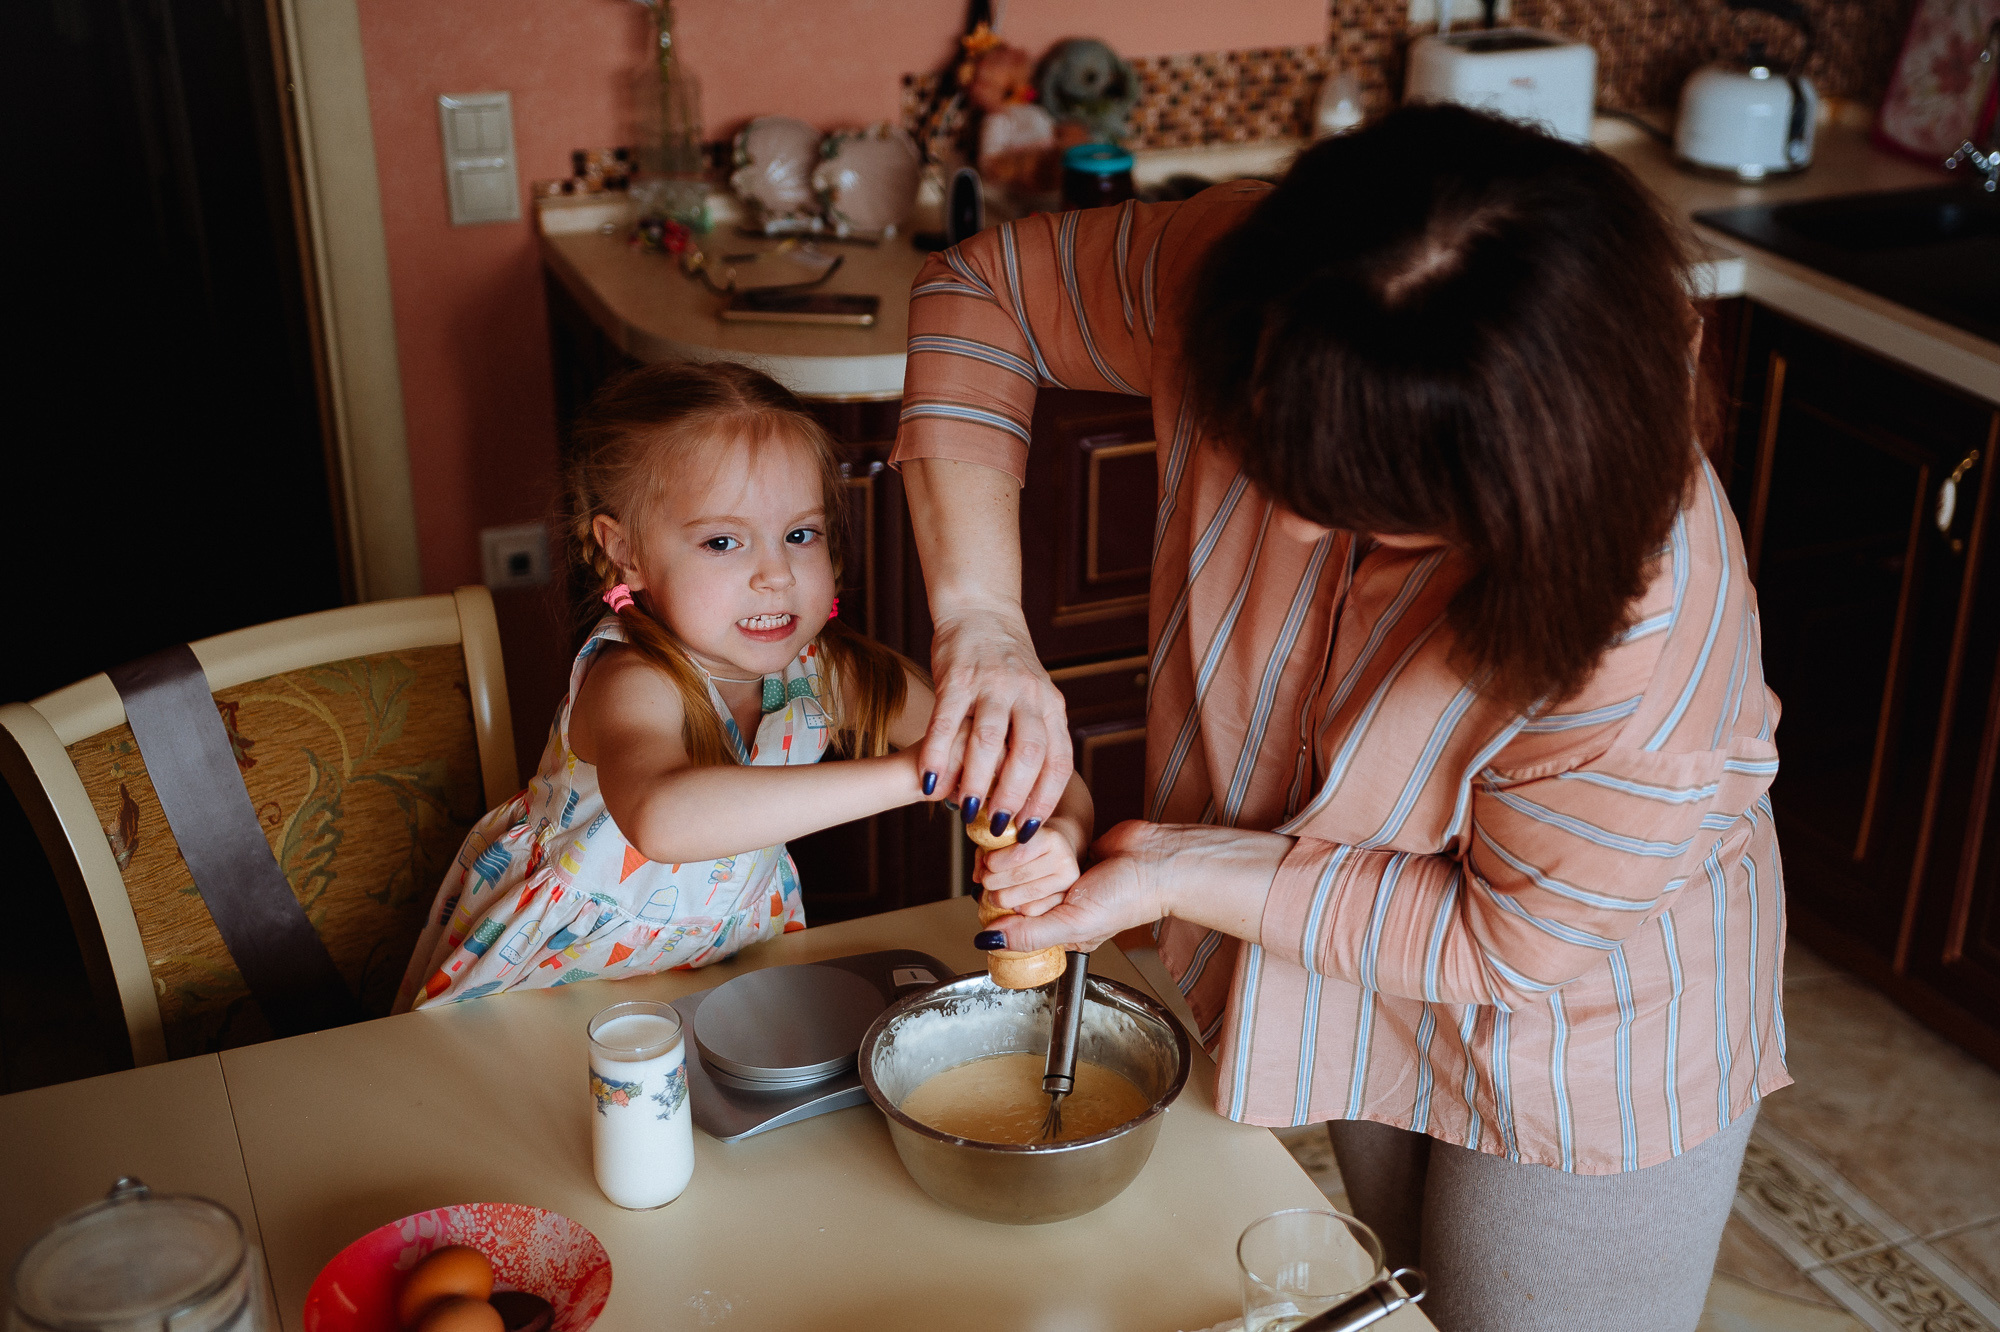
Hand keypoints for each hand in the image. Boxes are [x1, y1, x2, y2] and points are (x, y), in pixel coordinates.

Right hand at [919, 606, 1073, 830]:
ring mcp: (993, 684)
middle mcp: (1028, 695)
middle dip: (1013, 797)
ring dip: (978, 780)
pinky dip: (938, 755)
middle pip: (1028, 754)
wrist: (980, 614)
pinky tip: (929, 781)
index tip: (1028, 829)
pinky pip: (947, 721)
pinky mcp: (958, 677)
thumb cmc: (1006, 670)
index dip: (1044, 800)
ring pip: (989, 740)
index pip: (1058, 761)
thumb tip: (1022, 801)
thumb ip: (1033, 741)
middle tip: (996, 827)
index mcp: (1051, 706)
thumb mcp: (1034, 700)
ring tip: (966, 809)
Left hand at [976, 817, 1084, 917]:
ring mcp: (1066, 883)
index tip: (987, 863)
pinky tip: (1012, 901)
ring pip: (1023, 898)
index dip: (994, 862)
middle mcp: (1063, 860)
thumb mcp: (1008, 839)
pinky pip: (1031, 911)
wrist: (1058, 852)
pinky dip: (1015, 909)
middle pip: (1017, 877)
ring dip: (1000, 898)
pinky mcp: (1063, 901)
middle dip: (992, 882)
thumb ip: (988, 853)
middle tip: (985, 880)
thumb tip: (976, 877)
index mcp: (1050, 838)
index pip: (1018, 854)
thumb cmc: (1027, 845)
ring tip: (993, 893)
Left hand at [981, 821, 1171, 952]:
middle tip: (999, 874)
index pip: (1014, 925)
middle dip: (1005, 883)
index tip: (986, 893)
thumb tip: (988, 941)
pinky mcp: (1067, 852)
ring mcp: (1063, 879)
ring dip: (1016, 861)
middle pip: (1015, 896)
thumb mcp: (1074, 924)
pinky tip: (1030, 841)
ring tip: (1014, 856)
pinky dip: (1030, 844)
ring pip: (1023, 871)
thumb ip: (1031, 935)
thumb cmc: (1128, 899)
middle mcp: (1059, 907)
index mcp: (1060, 933)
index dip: (996, 909)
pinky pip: (1037, 848)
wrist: (1157, 858)